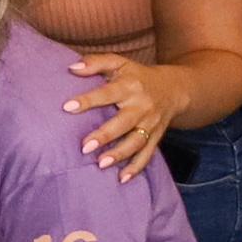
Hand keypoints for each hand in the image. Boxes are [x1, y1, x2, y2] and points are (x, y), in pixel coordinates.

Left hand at [62, 52, 183, 178]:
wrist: (174, 90)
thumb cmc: (136, 76)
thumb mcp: (119, 62)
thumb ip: (95, 62)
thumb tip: (71, 67)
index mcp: (130, 86)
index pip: (107, 93)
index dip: (87, 100)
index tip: (67, 107)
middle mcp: (142, 106)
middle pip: (124, 123)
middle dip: (105, 135)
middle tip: (84, 146)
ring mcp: (151, 124)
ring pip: (136, 142)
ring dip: (120, 154)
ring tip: (100, 164)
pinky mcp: (156, 138)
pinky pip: (148, 155)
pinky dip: (136, 167)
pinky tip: (122, 178)